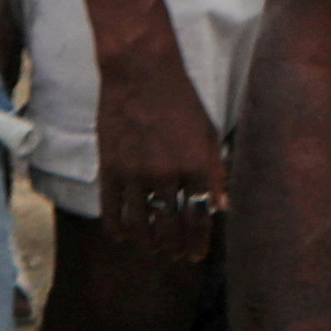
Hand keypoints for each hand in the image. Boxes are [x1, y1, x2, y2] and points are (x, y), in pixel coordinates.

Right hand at [90, 44, 229, 259]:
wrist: (140, 74)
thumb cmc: (180, 101)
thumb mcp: (208, 135)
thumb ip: (214, 172)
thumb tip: (220, 206)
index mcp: (198, 166)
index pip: (200, 217)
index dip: (198, 242)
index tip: (195, 255)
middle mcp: (168, 174)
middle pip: (171, 226)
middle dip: (174, 246)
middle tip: (175, 255)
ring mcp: (136, 173)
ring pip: (141, 223)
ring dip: (148, 241)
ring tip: (151, 248)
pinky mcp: (110, 167)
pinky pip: (112, 208)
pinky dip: (117, 227)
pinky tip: (122, 237)